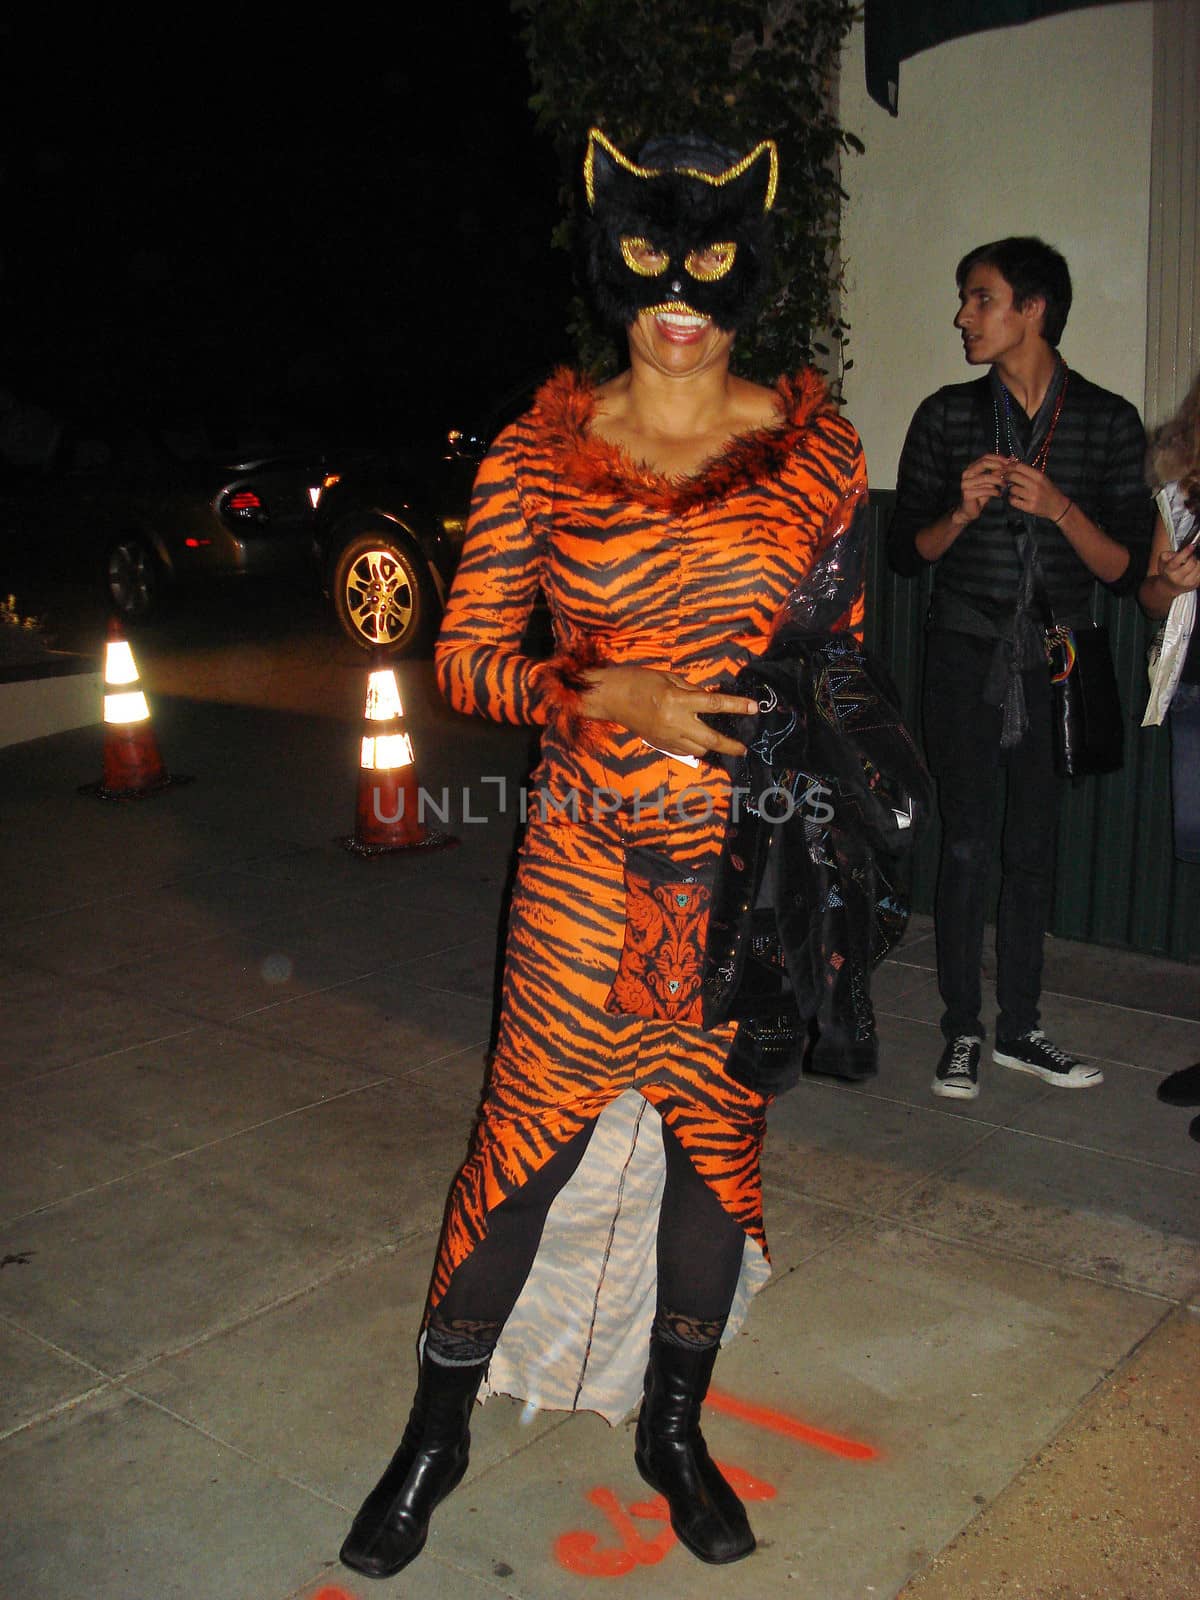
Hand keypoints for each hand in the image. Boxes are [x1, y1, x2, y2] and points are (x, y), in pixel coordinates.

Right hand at [581, 664, 757, 758]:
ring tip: (716, 740)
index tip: (754, 708)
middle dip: (731, 745)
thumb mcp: (668, 678)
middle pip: (711, 739)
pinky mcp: (660, 744)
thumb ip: (691, 690)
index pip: (715, 705)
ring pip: (698, 749)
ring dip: (710, 745)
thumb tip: (709, 699)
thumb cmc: (638, 680)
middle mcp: (676, 722)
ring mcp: (667, 737)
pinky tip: (694, 740)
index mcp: (678, 700)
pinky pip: (683, 751)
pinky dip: (693, 747)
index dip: (737, 706)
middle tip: (743, 748)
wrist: (611, 697)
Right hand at [955, 453, 1009, 523]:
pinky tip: (999, 494)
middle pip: (983, 464)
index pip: (985, 457)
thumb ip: (998, 470)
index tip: (1009, 462)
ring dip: (998, 480)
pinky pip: (984, 490)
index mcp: (972, 468)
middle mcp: (967, 474)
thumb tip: (1011, 459)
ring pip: (985, 478)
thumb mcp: (991, 481)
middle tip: (1008, 471)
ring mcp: (966, 483)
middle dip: (998, 466)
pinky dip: (994, 492)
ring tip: (1005, 485)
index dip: (998, 458)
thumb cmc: (981, 494)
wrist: (969, 510)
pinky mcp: (967, 493)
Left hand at [1003, 461, 1070, 523]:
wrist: (1058, 506)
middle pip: (1014, 476)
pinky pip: (1013, 501)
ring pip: (1012, 489)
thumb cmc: (1048, 490)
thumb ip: (1026, 469)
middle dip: (1007, 476)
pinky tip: (1016, 497)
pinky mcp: (1029, 507)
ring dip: (1010, 488)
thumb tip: (1011, 459)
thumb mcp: (1041, 477)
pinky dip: (1012, 498)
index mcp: (1039, 476)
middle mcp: (1036, 486)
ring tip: (1014, 489)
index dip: (1010, 466)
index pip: (1020, 467)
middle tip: (1005, 478)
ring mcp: (1032, 497)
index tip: (1006, 468)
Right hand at [1156, 541, 1199, 594]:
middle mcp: (1178, 578)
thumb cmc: (1166, 572)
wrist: (1168, 586)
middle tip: (1189, 557)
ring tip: (1190, 564)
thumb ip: (1169, 554)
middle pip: (1191, 562)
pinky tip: (1193, 570)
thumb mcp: (1162, 561)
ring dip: (1196, 562)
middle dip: (1192, 557)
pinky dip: (1198, 568)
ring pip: (1199, 566)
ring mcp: (1187, 582)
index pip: (1177, 560)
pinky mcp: (1195, 584)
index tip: (1191, 545)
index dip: (1186, 552)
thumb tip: (1183, 550)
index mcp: (1169, 570)